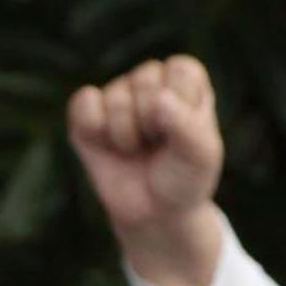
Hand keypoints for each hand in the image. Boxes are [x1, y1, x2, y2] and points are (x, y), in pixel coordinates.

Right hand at [65, 55, 227, 285]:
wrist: (154, 214)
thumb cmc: (184, 179)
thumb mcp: (202, 156)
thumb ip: (187, 125)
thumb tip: (158, 98)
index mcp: (185, 80)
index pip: (180, 71)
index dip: (183, 106)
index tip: (186, 134)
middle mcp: (150, 81)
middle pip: (144, 81)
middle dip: (151, 124)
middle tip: (157, 147)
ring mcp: (117, 95)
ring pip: (115, 97)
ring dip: (126, 136)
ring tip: (136, 151)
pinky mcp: (87, 115)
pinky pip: (83, 103)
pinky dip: (92, 127)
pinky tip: (105, 145)